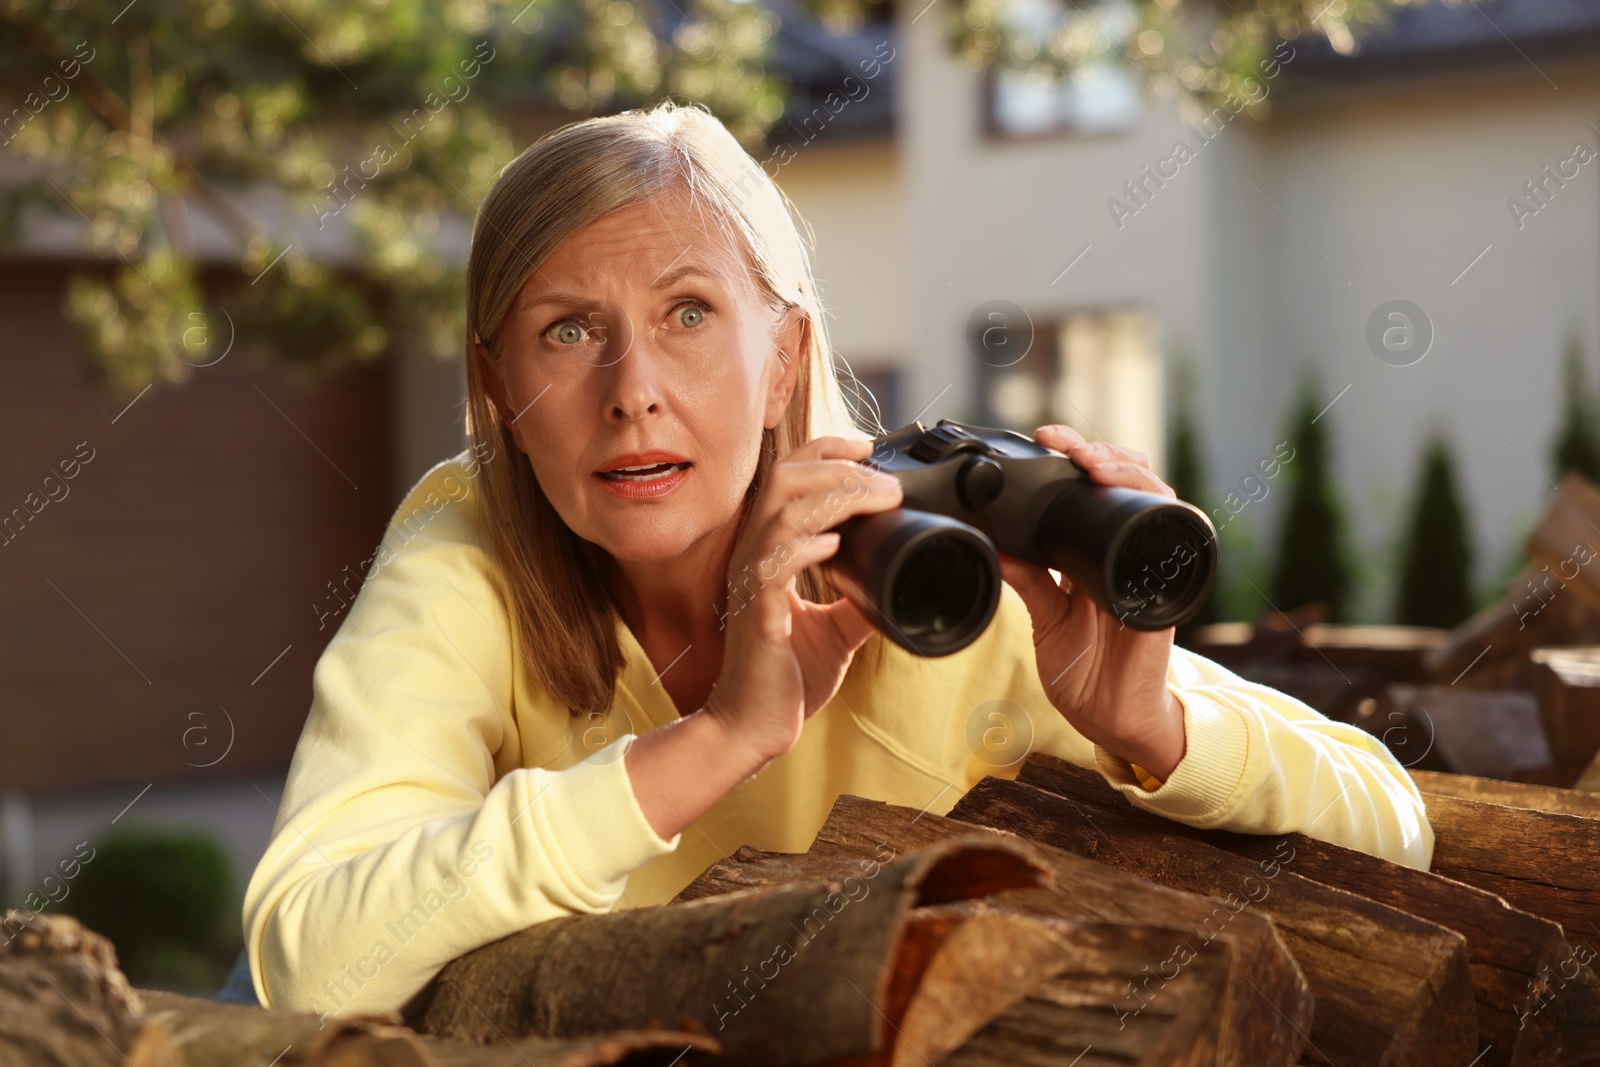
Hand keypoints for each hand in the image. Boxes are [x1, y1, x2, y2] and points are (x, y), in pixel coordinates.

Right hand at [701, 435, 903, 766]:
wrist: (754, 729)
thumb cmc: (785, 678)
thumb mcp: (836, 630)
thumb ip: (860, 598)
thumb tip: (900, 579)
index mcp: (770, 551)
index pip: (790, 478)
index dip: (826, 452)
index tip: (867, 447)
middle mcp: (755, 556)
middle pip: (784, 478)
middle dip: (836, 464)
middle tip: (881, 475)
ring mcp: (752, 582)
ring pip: (782, 512)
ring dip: (834, 496)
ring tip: (875, 497)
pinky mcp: (757, 614)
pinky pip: (773, 565)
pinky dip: (804, 547)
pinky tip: (834, 544)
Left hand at [998, 425, 1186, 779]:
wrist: (1114, 717)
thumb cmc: (1085, 668)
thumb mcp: (1048, 616)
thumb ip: (1029, 579)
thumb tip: (992, 544)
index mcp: (1093, 552)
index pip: (1090, 489)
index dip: (1073, 458)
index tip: (1044, 438)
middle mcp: (1125, 549)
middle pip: (1126, 479)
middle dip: (1098, 452)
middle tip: (1065, 443)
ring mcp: (1150, 563)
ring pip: (1154, 494)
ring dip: (1126, 469)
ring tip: (1093, 463)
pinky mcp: (1166, 584)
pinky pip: (1174, 533)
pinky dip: (1160, 507)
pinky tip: (1137, 492)